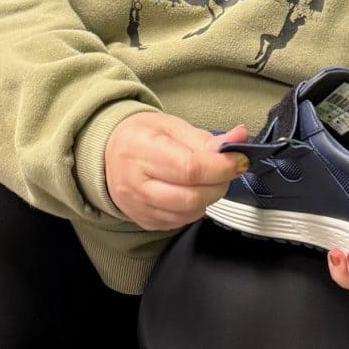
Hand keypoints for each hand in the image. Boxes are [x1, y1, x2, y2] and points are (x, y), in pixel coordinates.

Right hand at [105, 113, 248, 230]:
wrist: (109, 153)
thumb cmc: (141, 136)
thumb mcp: (172, 126)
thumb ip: (206, 138)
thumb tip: (239, 138)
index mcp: (141, 149)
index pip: (190, 168)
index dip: (221, 167)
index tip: (239, 159)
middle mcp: (135, 182)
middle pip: (191, 196)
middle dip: (219, 184)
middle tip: (226, 169)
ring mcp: (138, 206)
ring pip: (188, 213)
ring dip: (209, 197)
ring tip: (207, 179)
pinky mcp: (144, 221)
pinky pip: (180, 222)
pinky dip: (195, 208)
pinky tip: (192, 191)